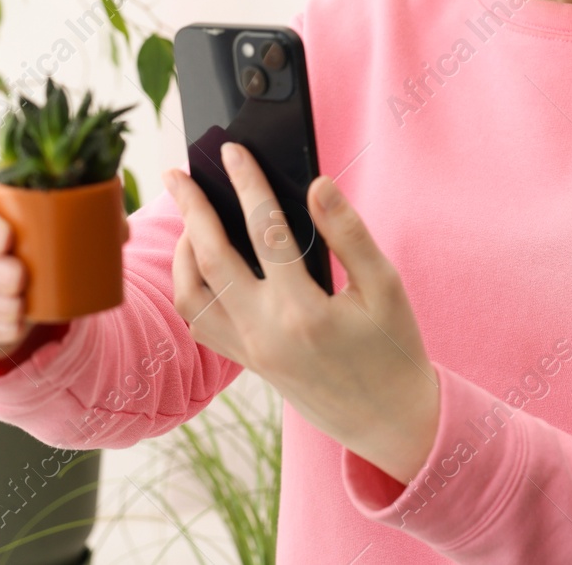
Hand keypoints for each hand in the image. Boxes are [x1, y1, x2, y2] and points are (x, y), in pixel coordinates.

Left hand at [166, 142, 439, 484]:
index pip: (264, 232)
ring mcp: (250, 351)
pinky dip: (189, 286)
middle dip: (190, 209)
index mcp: (305, 311)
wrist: (389, 420)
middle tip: (177, 173)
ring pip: (190, 295)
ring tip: (189, 216)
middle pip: (209, 259)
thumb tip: (317, 184)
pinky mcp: (246, 362)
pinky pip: (199, 322)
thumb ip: (349, 233)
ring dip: (182, 251)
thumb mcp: (386, 287)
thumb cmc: (394, 347)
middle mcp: (266, 333)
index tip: (233, 151)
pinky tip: (200, 261)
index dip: (247, 185)